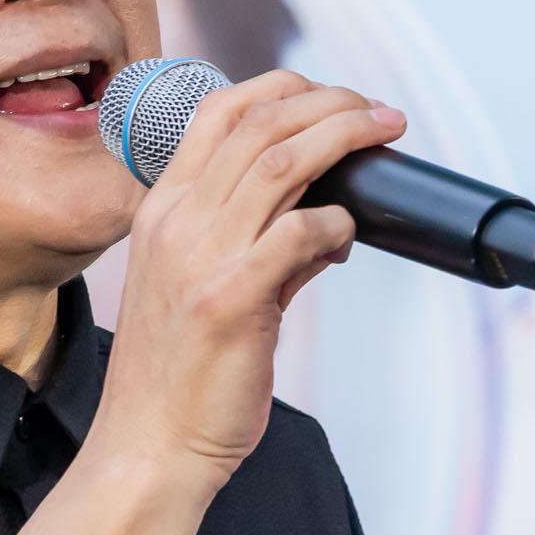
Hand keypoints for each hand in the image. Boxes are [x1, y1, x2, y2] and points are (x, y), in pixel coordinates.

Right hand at [90, 70, 403, 483]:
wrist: (149, 445)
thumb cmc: (179, 375)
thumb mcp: (205, 291)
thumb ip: (261, 248)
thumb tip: (328, 223)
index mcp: (161, 210)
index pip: (218, 112)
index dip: (281, 89)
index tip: (331, 97)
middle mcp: (176, 221)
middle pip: (260, 123)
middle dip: (331, 103)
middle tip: (380, 111)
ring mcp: (201, 256)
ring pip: (282, 161)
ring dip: (344, 137)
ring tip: (385, 132)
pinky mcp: (233, 298)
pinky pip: (299, 231)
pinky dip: (337, 221)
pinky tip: (349, 235)